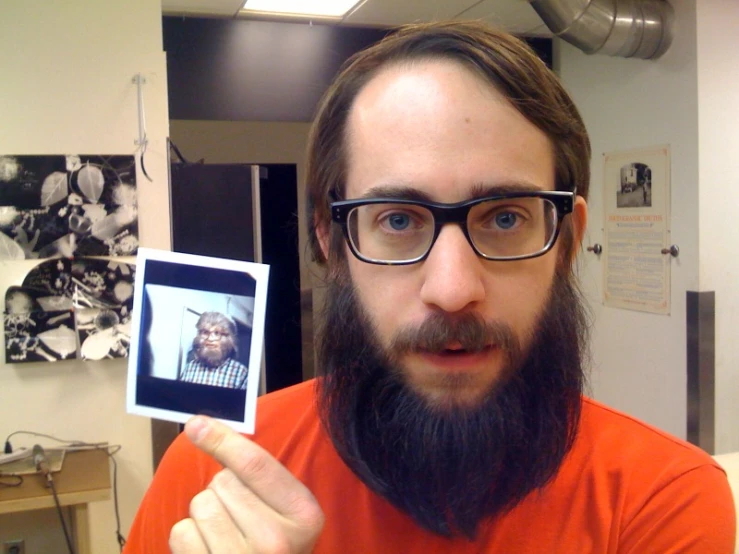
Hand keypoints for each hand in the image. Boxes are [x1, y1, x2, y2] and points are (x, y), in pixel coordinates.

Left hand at [169, 416, 324, 552]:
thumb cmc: (275, 546)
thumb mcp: (286, 511)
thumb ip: (257, 472)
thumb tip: (200, 425)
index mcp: (304, 516)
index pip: (256, 466)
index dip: (223, 440)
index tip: (197, 423)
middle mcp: (278, 541)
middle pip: (222, 483)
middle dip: (223, 492)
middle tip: (240, 517)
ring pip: (199, 505)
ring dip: (204, 514)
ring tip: (225, 535)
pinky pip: (181, 532)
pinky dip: (188, 537)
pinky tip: (208, 550)